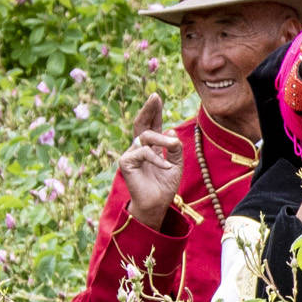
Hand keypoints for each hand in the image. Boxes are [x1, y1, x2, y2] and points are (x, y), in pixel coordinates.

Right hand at [115, 93, 181, 229]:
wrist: (157, 205)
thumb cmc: (165, 186)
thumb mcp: (176, 164)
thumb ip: (174, 148)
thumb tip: (170, 131)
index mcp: (151, 147)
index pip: (151, 125)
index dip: (154, 111)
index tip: (156, 96)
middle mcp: (139, 148)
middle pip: (141, 124)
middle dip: (148, 109)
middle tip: (155, 96)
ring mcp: (131, 154)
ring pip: (145, 137)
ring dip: (161, 140)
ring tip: (172, 146)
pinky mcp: (125, 162)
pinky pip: (143, 152)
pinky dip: (157, 158)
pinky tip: (166, 167)